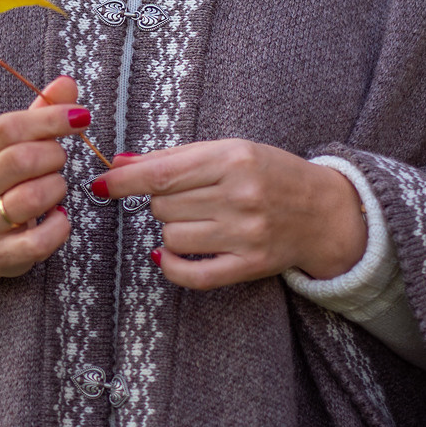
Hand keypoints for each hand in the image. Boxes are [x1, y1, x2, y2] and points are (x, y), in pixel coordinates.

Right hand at [0, 75, 81, 288]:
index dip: (49, 119)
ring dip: (57, 187)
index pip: (7, 126)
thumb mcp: (4, 145)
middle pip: (20, 160)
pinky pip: (40, 240)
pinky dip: (60, 225)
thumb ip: (36, 114)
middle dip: (53, 154)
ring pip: (32, 198)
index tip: (79, 116)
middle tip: (58, 158)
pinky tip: (58, 216)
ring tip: (55, 186)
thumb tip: (67, 83)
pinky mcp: (0, 255)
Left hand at [92, 140, 365, 289]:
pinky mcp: (249, 266)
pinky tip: (169, 255)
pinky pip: (192, 275)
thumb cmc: (270, 173)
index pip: (161, 174)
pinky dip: (172, 266)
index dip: (123, 181)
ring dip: (171, 229)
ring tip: (196, 220)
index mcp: (233, 159)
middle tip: (187, 198)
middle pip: (163, 205)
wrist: (325, 211)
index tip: (100, 184)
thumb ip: (174, 158)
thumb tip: (121, 163)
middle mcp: (240, 196)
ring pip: (172, 236)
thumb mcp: (228, 151)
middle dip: (162, 201)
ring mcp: (246, 234)